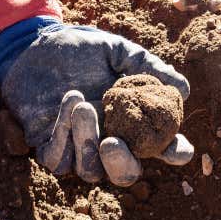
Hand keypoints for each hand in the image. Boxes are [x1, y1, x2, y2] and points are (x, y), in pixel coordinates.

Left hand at [0, 17, 192, 185]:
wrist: (37, 44)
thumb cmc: (81, 50)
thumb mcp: (117, 52)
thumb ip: (147, 67)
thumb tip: (183, 89)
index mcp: (133, 123)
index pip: (162, 148)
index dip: (174, 153)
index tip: (177, 149)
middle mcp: (109, 141)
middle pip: (124, 175)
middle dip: (122, 166)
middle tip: (112, 143)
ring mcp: (78, 147)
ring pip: (89, 170)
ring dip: (86, 142)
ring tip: (84, 105)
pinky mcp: (49, 146)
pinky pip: (57, 159)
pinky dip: (63, 134)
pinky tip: (70, 99)